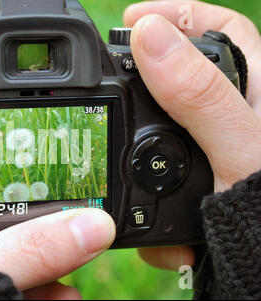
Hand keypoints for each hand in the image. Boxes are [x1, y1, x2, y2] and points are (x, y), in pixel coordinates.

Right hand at [123, 0, 260, 269]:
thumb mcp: (237, 149)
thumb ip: (196, 95)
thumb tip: (149, 37)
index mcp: (255, 91)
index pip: (216, 29)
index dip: (173, 15)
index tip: (130, 19)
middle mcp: (233, 117)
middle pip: (179, 81)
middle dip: (142, 91)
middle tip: (111, 94)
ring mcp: (211, 152)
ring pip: (160, 137)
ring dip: (140, 160)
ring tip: (129, 176)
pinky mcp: (195, 183)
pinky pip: (158, 180)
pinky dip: (147, 201)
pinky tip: (156, 223)